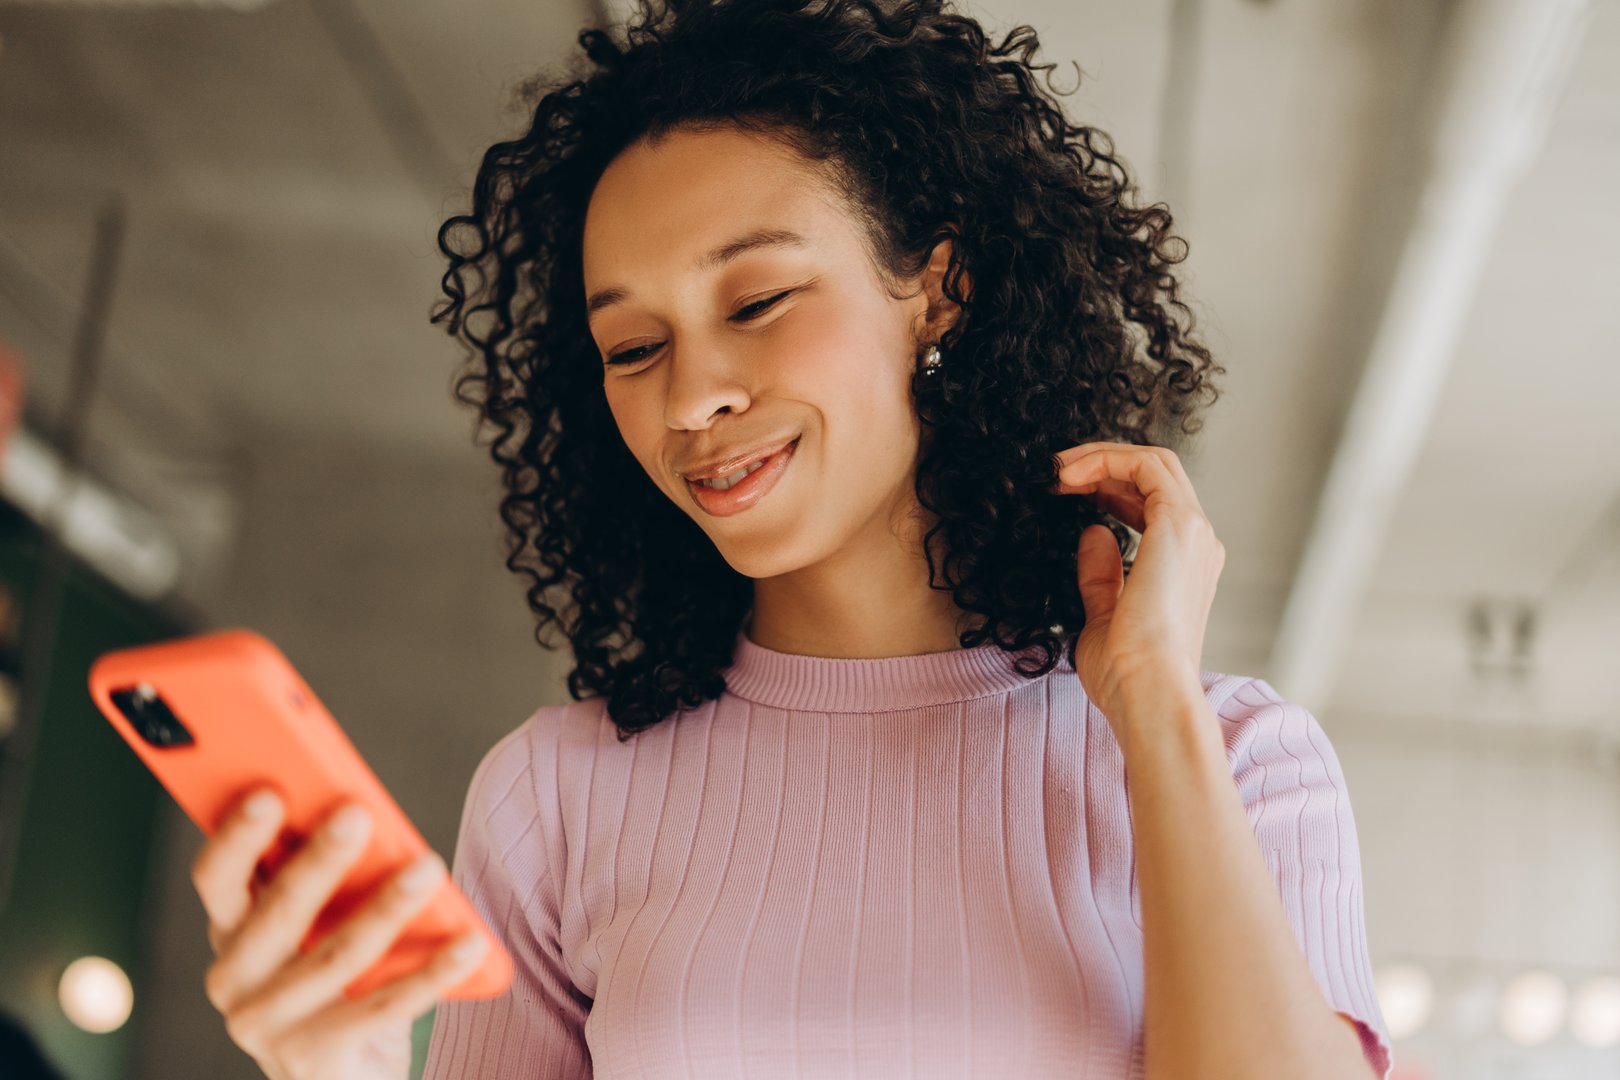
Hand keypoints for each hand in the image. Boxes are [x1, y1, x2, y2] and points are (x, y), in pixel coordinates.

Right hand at [190, 789, 487, 1079]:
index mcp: (229, 930)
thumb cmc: (337, 976)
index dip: (236, 836)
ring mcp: (268, 1025)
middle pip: (277, 911)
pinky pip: (383, 1009)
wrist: (343, 1072)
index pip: (217, 877)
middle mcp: (234, 979)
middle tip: (359, 814)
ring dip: (387, 907)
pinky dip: (433, 973)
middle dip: (321, 859)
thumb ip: (329, 875)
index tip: (269, 792)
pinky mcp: (313, 1058)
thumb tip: (365, 813)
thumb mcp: (320, 921)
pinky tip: (469, 943)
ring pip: (338, 956)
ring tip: (429, 867)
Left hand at [1047, 442, 1224, 732]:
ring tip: (1058, 470)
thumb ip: (1101, 575)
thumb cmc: (1126, 673)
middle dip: (1103, 465)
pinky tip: (1069, 475)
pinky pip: (1146, 466)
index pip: (1152, 505)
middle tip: (1057, 475)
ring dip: (1103, 457)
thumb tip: (1092, 533)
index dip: (1108, 490)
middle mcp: (1198, 543)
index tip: (1066, 494)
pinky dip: (1107, 460)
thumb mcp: (1102, 615)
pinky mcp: (1179, 524)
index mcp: (1185, 567)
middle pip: (1155, 476)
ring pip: (1155, 463)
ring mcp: (1193, 531)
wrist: (1149, 692)